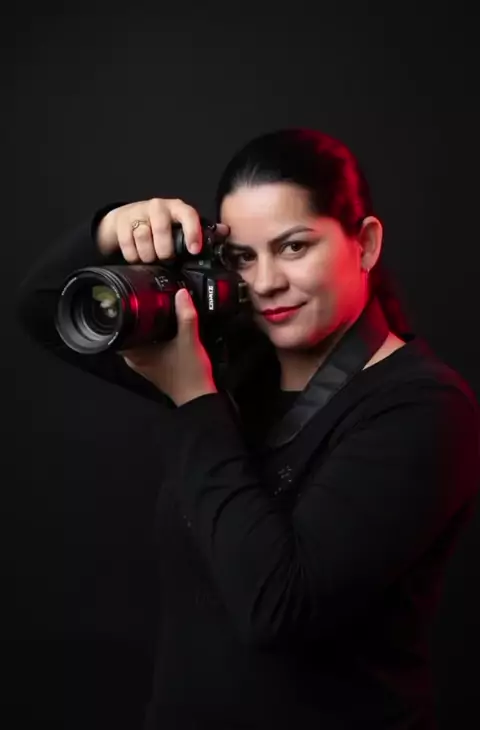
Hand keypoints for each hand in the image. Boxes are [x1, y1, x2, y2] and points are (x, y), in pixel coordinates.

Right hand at [96, 197, 228, 259]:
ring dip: (147, 255)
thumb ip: (202, 230)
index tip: (193, 250)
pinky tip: (136, 258)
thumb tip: (224, 231)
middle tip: (166, 260)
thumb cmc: (160, 226)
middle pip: (161, 229)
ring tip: (150, 259)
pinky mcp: (121, 221)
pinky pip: (127, 242)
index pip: (188, 215)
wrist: (127, 220)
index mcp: (177, 208)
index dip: (192, 232)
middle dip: (164, 251)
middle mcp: (158, 206)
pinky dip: (132, 255)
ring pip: (143, 237)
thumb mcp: (181, 227)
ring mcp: (138, 212)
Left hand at [119, 287, 216, 406]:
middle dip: (137, 317)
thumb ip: (186, 316)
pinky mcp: (156, 365)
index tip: (127, 301)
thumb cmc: (190, 376)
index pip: (118, 329)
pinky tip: (167, 328)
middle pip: (129, 332)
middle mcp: (136, 359)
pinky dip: (155, 336)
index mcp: (135, 354)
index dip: (121, 314)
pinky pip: (150, 345)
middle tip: (146, 301)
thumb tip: (181, 294)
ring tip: (156, 312)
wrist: (200, 398)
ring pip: (140, 338)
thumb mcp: (189, 341)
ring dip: (147, 327)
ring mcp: (146, 363)